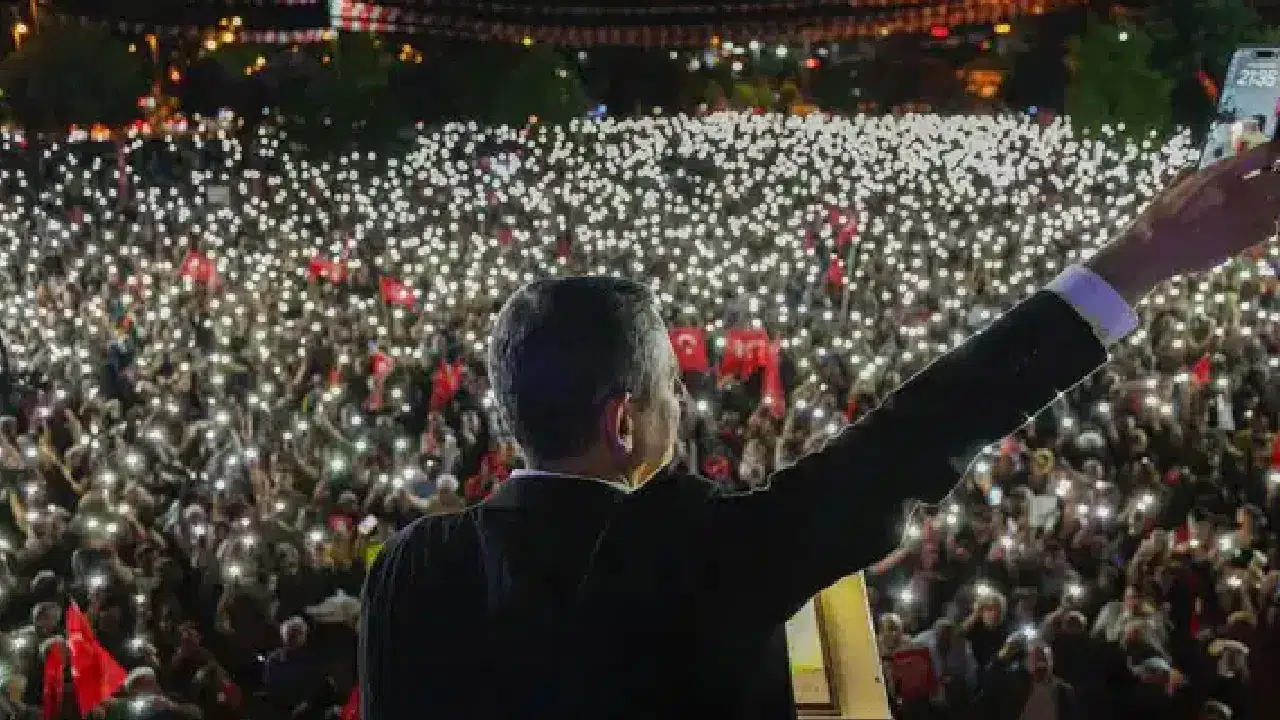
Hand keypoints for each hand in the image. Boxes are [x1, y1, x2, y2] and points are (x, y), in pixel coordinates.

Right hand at [1087, 141, 1279, 304]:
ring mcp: (1242, 218)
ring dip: (1274, 204)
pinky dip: (1267, 225)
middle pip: (1278, 180)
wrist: (1152, 250)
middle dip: (1277, 180)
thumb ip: (1192, 176)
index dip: (1276, 151)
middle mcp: (1236, 193)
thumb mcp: (1173, 188)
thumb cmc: (1158, 217)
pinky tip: (1255, 225)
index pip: (1265, 154)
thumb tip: (1199, 169)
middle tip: (1273, 182)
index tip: (1278, 153)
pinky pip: (1270, 228)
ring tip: (1266, 205)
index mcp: (1219, 175)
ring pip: (1278, 206)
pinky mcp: (1243, 240)